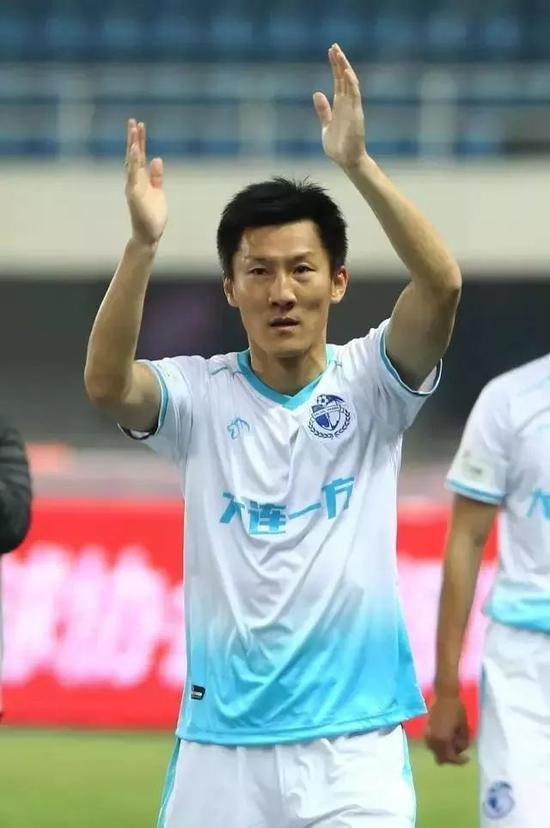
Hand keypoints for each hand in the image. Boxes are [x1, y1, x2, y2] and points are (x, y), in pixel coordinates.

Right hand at [125, 119, 166, 245]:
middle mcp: (134, 180)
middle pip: (133, 155)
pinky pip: (134, 174)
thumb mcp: (157, 191)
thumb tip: (157, 159)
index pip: (139, 156)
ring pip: (132, 161)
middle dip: (133, 138)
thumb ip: (157, 176)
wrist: (148, 234)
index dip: (139, 141)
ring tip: (133, 129)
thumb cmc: (152, 215)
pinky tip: (135, 149)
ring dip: (133, 145)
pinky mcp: (135, 193)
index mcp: (140, 179)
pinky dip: (134, 161)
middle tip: (133, 121)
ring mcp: (134, 185)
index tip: (139, 126)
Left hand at [313, 44, 366, 170]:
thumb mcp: (326, 125)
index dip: (334, 66)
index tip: (331, 52)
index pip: (338, 81)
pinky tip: (347, 72)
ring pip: (350, 83)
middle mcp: (347, 103)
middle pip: (343, 78)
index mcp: (339, 105)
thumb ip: (323, 110)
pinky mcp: (356, 114)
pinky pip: (355, 95)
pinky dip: (351, 83)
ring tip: (339, 53)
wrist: (347, 160)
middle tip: (334, 46)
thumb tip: (317, 93)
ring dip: (345, 68)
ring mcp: (352, 108)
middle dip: (339, 62)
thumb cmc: (338, 146)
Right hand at [425, 694, 469, 765]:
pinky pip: (430, 743)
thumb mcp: (464, 728)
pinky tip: (445, 737)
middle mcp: (433, 740)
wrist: (445, 695)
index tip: (467, 758)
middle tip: (459, 753)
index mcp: (443, 740)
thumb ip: (462, 742)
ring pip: (434, 751)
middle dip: (450, 757)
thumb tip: (460, 750)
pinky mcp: (425, 728)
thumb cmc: (457, 710)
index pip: (450, 758)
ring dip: (443, 751)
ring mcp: (427, 734)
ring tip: (453, 742)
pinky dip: (438, 744)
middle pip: (440, 758)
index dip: (460, 761)